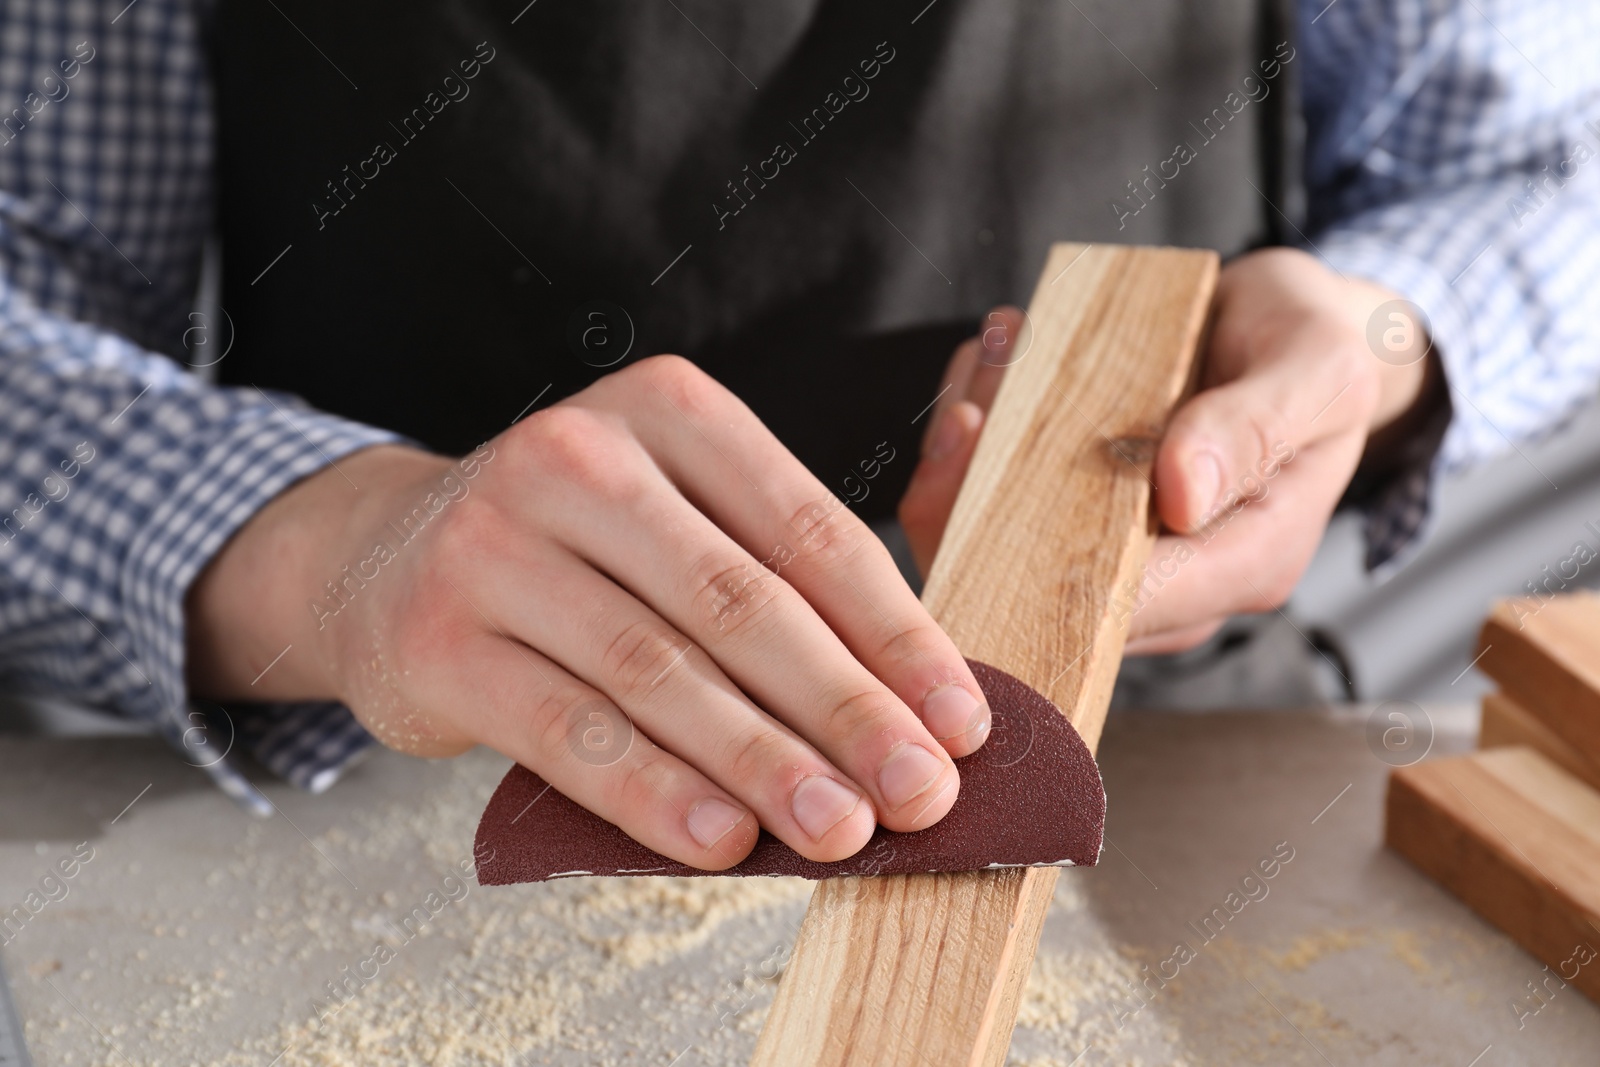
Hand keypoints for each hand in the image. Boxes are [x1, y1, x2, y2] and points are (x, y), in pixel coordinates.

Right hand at [186, 357, 990, 869]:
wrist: (385, 559)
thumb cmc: (578, 552)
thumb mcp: (678, 523)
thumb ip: (778, 586)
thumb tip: (913, 712)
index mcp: (667, 410)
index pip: (809, 530)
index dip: (895, 634)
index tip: (961, 723)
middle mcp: (577, 457)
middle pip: (739, 601)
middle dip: (844, 708)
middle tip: (921, 793)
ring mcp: (495, 544)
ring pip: (657, 670)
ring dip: (762, 762)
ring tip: (841, 830)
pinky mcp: (440, 640)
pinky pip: (568, 731)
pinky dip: (652, 792)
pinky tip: (721, 840)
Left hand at [899, 249, 1433, 651]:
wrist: (1294, 328)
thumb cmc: (1319, 349)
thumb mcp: (1317, 368)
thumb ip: (1257, 428)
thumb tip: (1182, 495)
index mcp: (1244, 566)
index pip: (1124, 606)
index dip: (1038, 559)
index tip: (987, 461)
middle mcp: (1174, 582)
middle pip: (1040, 587)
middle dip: (978, 495)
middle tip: (972, 403)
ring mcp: (1120, 553)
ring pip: (1001, 542)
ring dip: (968, 455)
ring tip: (989, 358)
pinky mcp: (1081, 518)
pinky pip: (999, 499)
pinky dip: (980, 433)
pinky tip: (991, 364)